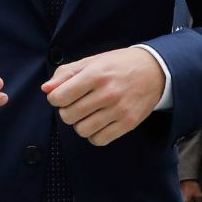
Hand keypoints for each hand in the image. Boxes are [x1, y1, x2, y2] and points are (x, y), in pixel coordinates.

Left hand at [42, 47, 164, 145]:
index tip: (62, 96)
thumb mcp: (92, 61)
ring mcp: (119, 110)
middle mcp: (107, 93)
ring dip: (80, 124)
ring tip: (87, 114)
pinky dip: (93, 135)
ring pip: (82, 130)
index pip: (59, 97)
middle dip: (66, 111)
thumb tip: (46, 89)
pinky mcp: (128, 123)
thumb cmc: (119, 65)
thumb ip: (66, 73)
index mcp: (95, 74)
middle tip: (76, 104)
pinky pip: (99, 140)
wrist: (155, 70)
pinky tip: (98, 123)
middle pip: (68, 115)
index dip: (55, 98)